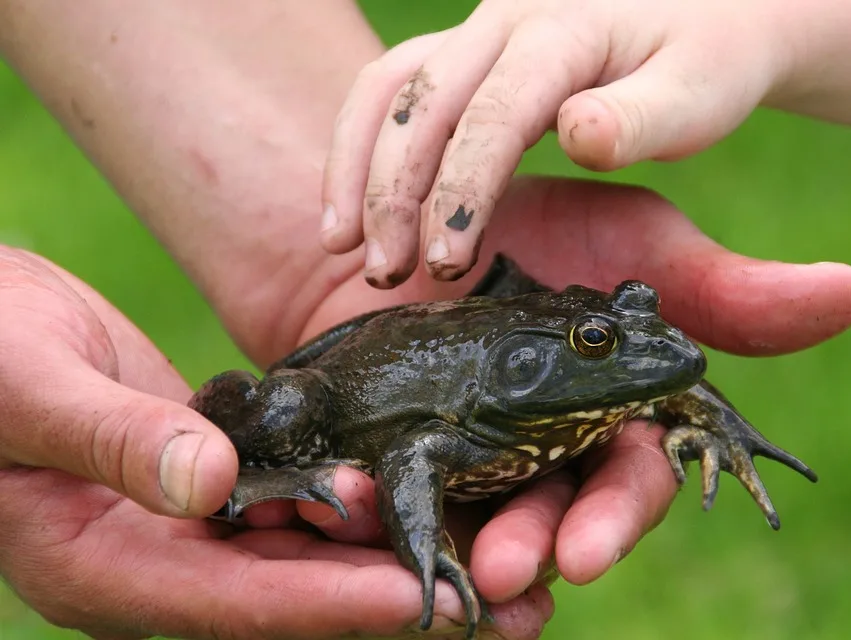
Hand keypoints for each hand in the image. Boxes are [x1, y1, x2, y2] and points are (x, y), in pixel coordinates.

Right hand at [0, 247, 550, 639]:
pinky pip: (299, 497)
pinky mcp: (215, 476)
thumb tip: (209, 486)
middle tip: (507, 608)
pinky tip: (427, 489)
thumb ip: (115, 440)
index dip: (335, 601)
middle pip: (296, 593)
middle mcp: (160, 559)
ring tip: (499, 560)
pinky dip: (359, 497)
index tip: (426, 599)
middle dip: (399, 597)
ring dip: (397, 552)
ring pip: (310, 549)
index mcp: (102, 566)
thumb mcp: (30, 387)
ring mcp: (190, 522)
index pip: (239, 600)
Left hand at [284, 177, 850, 613]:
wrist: (416, 210)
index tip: (586, 550)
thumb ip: (722, 287)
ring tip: (451, 570)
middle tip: (511, 570)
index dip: (615, 516)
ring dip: (473, 546)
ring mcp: (477, 454)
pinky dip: (397, 523)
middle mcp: (548, 446)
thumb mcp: (630, 242)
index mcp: (608, 413)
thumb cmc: (536, 224)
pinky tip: (377, 532)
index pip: (627, 479)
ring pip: (485, 521)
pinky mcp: (409, 453)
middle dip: (539, 544)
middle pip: (555, 515)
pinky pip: (406, 502)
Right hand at [321, 0, 796, 286]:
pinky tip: (350, 202)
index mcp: (564, 32)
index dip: (462, 187)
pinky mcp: (463, 53)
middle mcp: (505, 21)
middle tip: (383, 272)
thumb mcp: (701, 90)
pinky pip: (391, 88)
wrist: (706, 11)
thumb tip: (578, 134)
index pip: (494, 112)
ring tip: (341, 243)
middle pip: (422, 100)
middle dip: (393, 190)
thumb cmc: (709, 61)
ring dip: (357, 166)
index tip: (448, 259)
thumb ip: (645, 116)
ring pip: (389, 89)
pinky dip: (360, 144)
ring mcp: (476, 32)